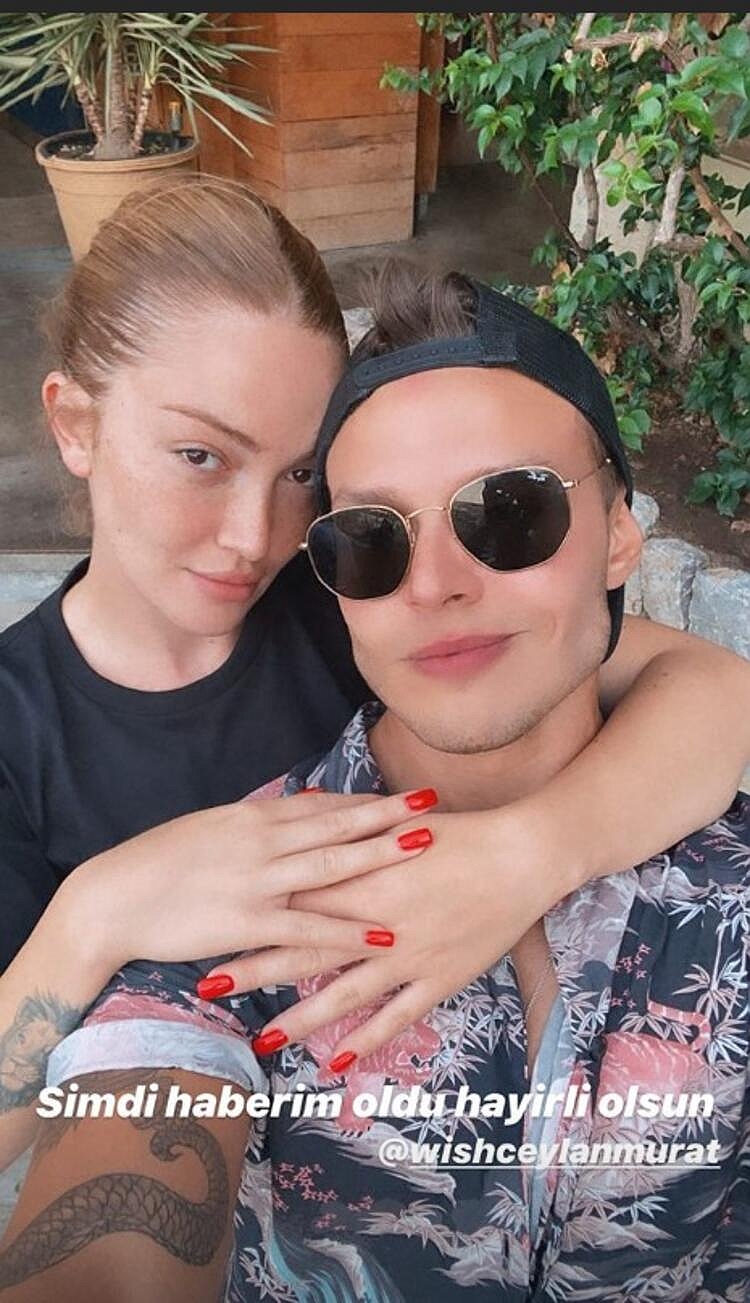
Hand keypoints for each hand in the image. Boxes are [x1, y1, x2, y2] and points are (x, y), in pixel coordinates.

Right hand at [63, 789, 438, 972]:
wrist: (113, 899)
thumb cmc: (159, 863)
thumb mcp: (211, 828)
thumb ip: (259, 821)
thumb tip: (301, 804)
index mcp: (252, 818)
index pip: (321, 806)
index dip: (364, 801)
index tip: (400, 796)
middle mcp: (261, 843)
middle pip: (336, 825)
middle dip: (387, 815)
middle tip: (430, 804)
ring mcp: (257, 882)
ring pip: (331, 866)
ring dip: (380, 856)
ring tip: (423, 848)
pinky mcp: (248, 923)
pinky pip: (308, 928)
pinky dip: (348, 931)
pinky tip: (382, 935)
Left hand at [207, 800, 568, 1067]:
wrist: (519, 856)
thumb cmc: (460, 837)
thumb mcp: (398, 826)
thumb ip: (352, 835)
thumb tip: (308, 828)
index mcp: (364, 878)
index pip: (293, 898)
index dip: (252, 910)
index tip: (210, 921)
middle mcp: (378, 921)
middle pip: (306, 945)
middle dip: (256, 966)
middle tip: (208, 983)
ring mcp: (408, 955)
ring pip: (344, 992)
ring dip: (301, 1017)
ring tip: (262, 1040)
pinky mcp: (438, 978)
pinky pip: (396, 1016)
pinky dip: (366, 1040)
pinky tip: (336, 1063)